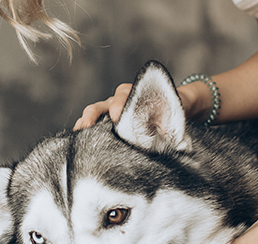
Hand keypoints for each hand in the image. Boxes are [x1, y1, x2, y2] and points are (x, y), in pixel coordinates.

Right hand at [73, 82, 205, 129]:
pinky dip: (86, 128)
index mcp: (139, 91)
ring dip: (86, 121)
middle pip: (106, 103)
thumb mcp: (178, 109)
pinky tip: (78, 138)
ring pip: (97, 111)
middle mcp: (123, 98)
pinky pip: (96, 122)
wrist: (179, 107)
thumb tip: (167, 134)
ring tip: (78, 131)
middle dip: (96, 113)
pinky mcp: (110, 121)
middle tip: (89, 124)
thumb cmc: (176, 108)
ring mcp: (114, 109)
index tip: (117, 116)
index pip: (126, 96)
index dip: (120, 105)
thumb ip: (173, 117)